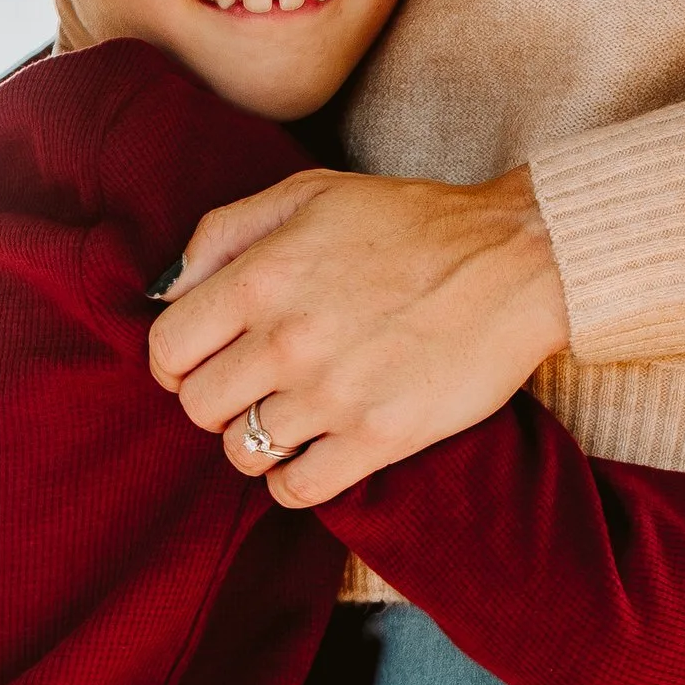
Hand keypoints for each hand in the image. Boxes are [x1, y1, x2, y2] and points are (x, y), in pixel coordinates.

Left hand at [146, 165, 571, 506]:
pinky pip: (296, 490)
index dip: (176, 359)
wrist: (517, 260)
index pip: (168, 348)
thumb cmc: (412, 222)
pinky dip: (292, 479)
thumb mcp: (310, 194)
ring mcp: (333, 395)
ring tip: (290, 414)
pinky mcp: (380, 438)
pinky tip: (314, 451)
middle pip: (198, 406)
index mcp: (263, 276)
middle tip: (252, 384)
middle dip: (216, 398)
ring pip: (242, 452)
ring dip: (257, 437)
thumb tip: (167, 291)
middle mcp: (288, 340)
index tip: (203, 359)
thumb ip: (224, 233)